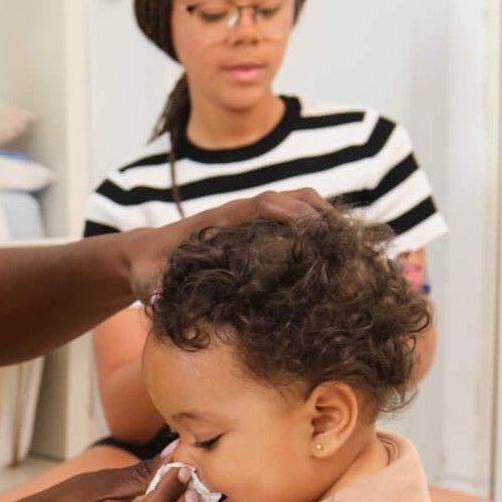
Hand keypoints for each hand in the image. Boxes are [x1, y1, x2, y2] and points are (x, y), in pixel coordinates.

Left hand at [125, 187, 330, 302]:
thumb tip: (160, 302)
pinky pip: (298, 221)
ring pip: (300, 206)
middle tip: (348, 243)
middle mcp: (242, 215)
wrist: (146, 254)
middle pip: (292, 199)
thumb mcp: (149, 280)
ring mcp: (254, 220)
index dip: (288, 212)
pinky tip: (339, 257)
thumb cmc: (149, 269)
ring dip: (327, 221)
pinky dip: (320, 230)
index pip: (261, 206)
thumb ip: (155, 289)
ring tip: (354, 250)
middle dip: (322, 215)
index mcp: (220, 221)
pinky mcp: (261, 231)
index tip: (311, 228)